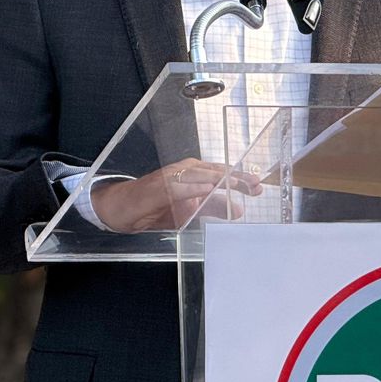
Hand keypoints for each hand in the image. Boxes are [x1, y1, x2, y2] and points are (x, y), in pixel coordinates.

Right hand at [90, 159, 263, 231]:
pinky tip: (209, 189)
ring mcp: (172, 177)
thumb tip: (238, 210)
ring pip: (201, 175)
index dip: (240, 179)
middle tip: (256, 185)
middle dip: (237, 178)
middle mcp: (185, 170)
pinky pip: (180, 186)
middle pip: (216, 171)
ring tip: (240, 186)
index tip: (258, 186)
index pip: (222, 173)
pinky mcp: (159, 187)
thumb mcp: (190, 210)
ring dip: (221, 180)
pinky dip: (195, 187)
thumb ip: (213, 207)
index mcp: (193, 173)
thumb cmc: (156, 207)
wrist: (122, 208)